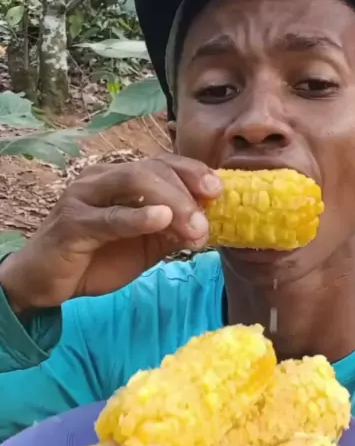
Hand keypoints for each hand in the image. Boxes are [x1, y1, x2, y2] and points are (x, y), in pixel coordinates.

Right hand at [0, 154, 222, 311]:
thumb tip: (207, 224)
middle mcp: (102, 178)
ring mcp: (84, 197)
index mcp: (120, 179)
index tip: (219, 190)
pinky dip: (137, 216)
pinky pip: (108, 217)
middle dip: (186, 191)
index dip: (192, 171)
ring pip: (133, 181)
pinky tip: (161, 220)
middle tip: (207, 221)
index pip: (162, 163)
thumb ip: (171, 231)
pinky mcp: (71, 224)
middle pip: (151, 168)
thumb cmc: (95, 258)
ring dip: (170, 202)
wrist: (45, 282)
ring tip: (194, 226)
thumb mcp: (144, 245)